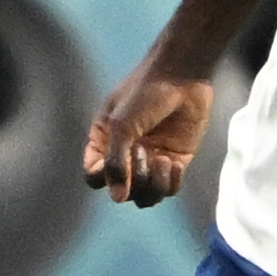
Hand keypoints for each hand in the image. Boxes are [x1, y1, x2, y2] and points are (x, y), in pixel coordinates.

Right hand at [83, 63, 210, 207]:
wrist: (182, 76)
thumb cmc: (145, 94)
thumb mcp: (122, 125)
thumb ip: (116, 162)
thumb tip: (117, 198)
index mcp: (103, 144)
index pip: (94, 177)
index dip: (104, 177)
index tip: (119, 159)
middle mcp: (125, 157)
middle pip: (122, 192)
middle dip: (134, 177)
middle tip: (143, 149)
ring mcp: (150, 161)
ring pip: (146, 197)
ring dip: (153, 184)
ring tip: (161, 159)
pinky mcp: (174, 162)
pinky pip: (168, 189)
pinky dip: (170, 181)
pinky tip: (173, 162)